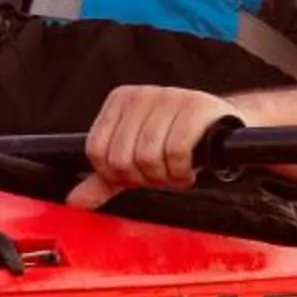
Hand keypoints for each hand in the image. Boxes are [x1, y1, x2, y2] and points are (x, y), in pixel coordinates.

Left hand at [66, 85, 242, 210]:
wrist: (221, 126)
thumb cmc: (175, 142)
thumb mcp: (135, 160)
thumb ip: (104, 180)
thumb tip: (75, 201)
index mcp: (119, 101)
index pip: (97, 151)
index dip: (118, 174)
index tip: (138, 173)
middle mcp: (140, 94)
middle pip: (122, 158)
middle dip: (143, 178)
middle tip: (161, 174)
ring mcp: (168, 96)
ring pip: (148, 157)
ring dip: (165, 177)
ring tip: (176, 171)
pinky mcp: (195, 106)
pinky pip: (177, 151)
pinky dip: (182, 171)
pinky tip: (189, 169)